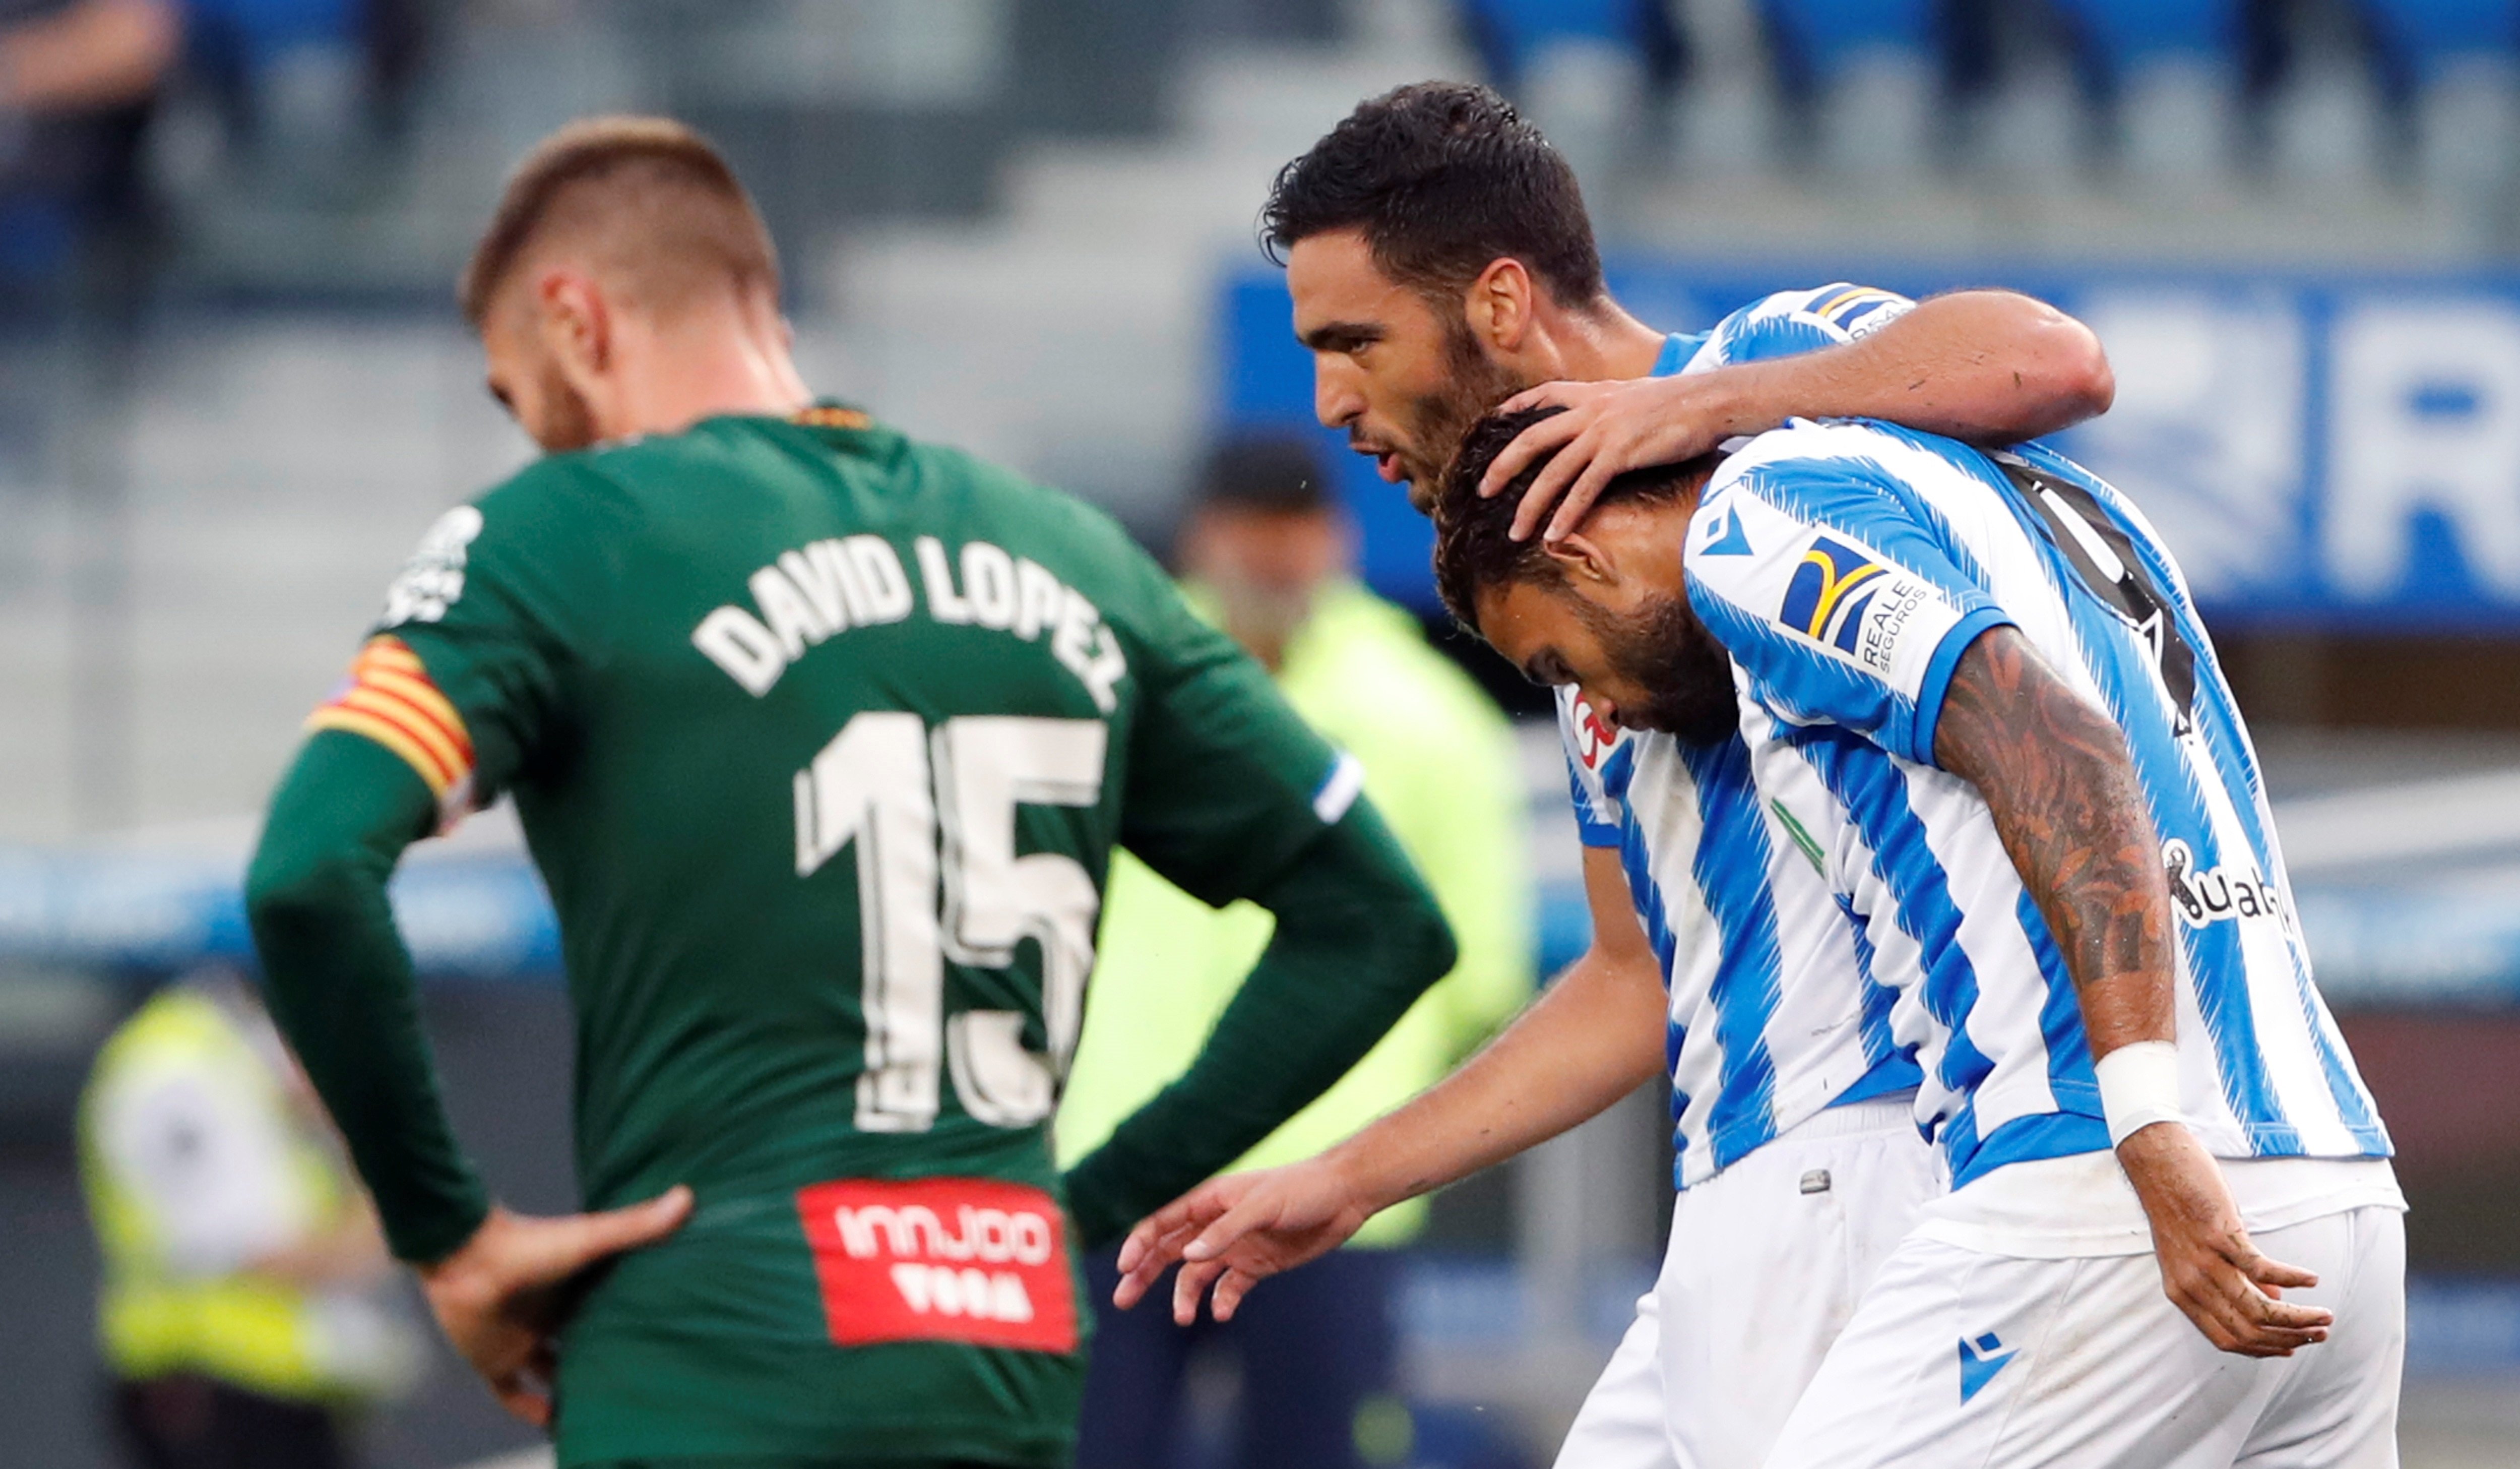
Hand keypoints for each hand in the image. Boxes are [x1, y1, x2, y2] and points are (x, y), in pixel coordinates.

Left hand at [417, 1186, 692, 1425]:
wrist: (465, 1257)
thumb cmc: (531, 1243)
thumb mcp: (592, 1238)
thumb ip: (636, 1225)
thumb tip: (687, 1196)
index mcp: (571, 1286)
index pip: (604, 1305)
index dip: (628, 1317)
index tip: (658, 1328)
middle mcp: (548, 1313)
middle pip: (580, 1340)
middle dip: (602, 1355)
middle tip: (637, 1374)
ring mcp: (521, 1338)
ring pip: (551, 1370)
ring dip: (572, 1387)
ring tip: (605, 1405)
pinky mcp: (494, 1361)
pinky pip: (515, 1396)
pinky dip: (534, 1411)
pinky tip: (558, 1426)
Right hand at [1112, 1158, 1377, 1325]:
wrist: (1344, 1196)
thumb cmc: (1302, 1190)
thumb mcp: (1262, 1206)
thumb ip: (1225, 1230)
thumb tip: (1188, 1255)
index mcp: (1210, 1201)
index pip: (1163, 1223)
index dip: (1139, 1243)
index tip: (1124, 1268)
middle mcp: (1217, 1225)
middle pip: (1169, 1251)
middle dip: (1144, 1274)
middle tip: (1122, 1299)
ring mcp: (1236, 1246)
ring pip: (1195, 1275)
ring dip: (1184, 1296)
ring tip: (1182, 1317)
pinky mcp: (1257, 1265)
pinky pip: (1229, 1287)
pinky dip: (1222, 1301)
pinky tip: (1222, 1312)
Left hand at [1477, 373, 1756, 543]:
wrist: (1712, 399)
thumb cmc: (1683, 403)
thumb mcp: (1639, 397)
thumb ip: (1616, 408)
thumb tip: (1612, 424)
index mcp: (1594, 394)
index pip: (1542, 395)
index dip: (1514, 408)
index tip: (1492, 421)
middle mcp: (1590, 410)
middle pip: (1531, 438)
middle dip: (1503, 467)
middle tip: (1483, 491)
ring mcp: (1603, 431)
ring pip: (1553, 470)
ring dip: (1531, 504)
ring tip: (1516, 532)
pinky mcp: (1620, 452)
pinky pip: (1584, 488)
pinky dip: (1567, 513)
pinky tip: (1554, 535)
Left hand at [2115, 1125, 2330, 1356]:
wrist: (2155, 1164)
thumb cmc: (2179, 1206)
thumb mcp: (2195, 1253)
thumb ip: (2229, 1280)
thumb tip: (2272, 1297)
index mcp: (2181, 1293)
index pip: (2226, 1339)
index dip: (2262, 1350)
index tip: (2292, 1348)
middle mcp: (2190, 1284)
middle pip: (2247, 1331)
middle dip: (2289, 1337)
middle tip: (2320, 1333)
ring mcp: (2204, 1261)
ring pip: (2259, 1308)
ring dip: (2298, 1317)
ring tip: (2324, 1317)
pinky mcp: (2218, 1235)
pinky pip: (2261, 1268)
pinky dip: (2292, 1277)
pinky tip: (2312, 1279)